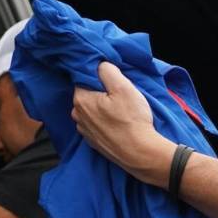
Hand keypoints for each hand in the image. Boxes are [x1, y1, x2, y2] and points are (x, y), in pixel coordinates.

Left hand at [73, 62, 173, 184]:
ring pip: (91, 111)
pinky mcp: (93, 142)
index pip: (84, 79)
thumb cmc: (132, 120)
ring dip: (102, 109)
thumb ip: (108, 71)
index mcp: (81, 99)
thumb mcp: (123, 87)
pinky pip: (95, 125)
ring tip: (121, 112)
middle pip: (87, 95)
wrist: (139, 153)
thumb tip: (100, 65)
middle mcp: (77, 115)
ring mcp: (84, 131)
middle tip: (120, 96)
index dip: (100, 78)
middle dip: (101, 93)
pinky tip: (118, 124)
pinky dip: (104, 123)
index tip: (115, 82)